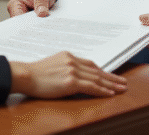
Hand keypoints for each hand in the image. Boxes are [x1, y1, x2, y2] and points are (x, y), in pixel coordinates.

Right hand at [9, 52, 126, 97]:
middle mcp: (72, 61)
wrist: (25, 75)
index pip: (90, 64)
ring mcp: (72, 70)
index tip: (111, 75)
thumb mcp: (52, 65)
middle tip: (123, 82)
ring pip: (97, 78)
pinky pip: (91, 87)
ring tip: (122, 88)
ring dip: (111, 84)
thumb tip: (73, 76)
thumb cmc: (35, 74)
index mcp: (68, 56)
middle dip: (111, 77)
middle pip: (96, 70)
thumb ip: (64, 68)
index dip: (102, 71)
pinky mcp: (70, 81)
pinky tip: (110, 94)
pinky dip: (102, 90)